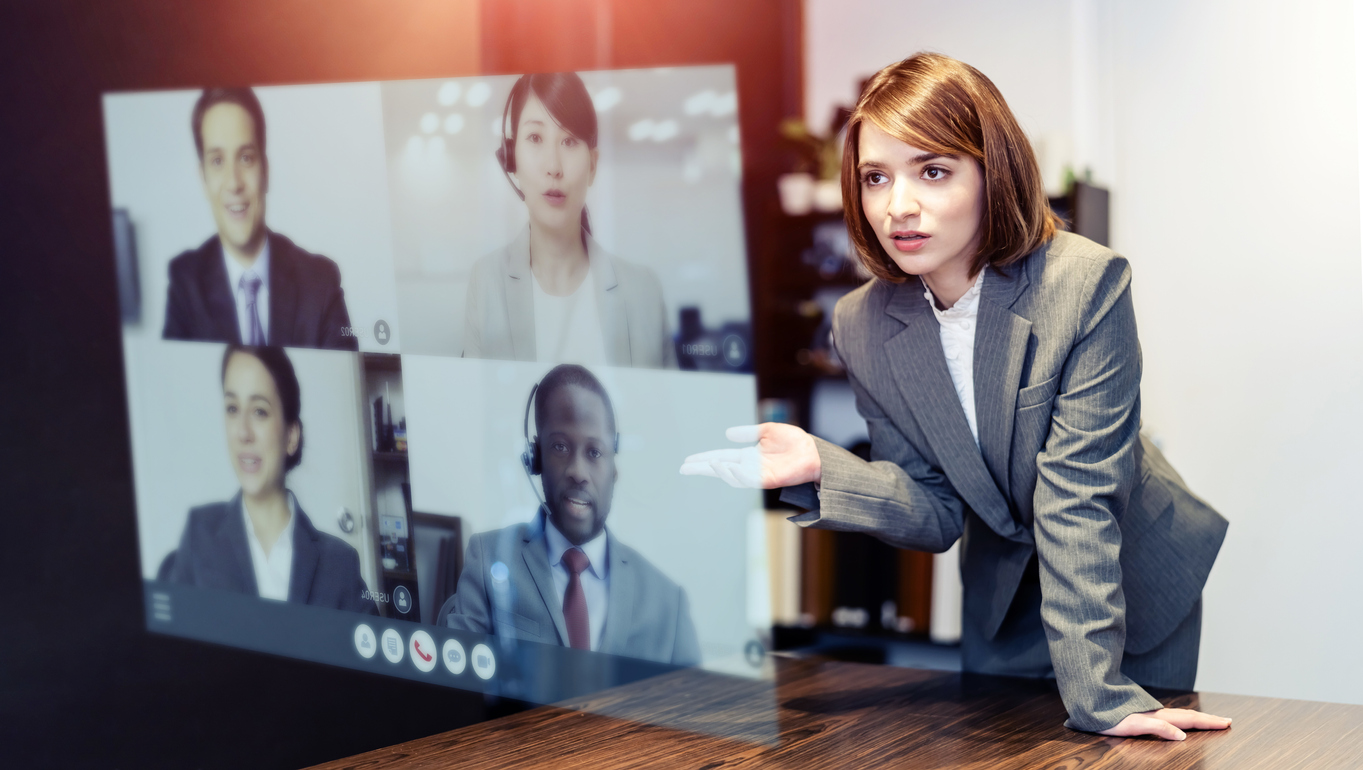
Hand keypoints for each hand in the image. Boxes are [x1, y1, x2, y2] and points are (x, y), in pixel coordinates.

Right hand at [678, 424, 820, 488]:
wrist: (814, 452)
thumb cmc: (795, 442)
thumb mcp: (767, 431)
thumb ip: (748, 433)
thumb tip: (727, 434)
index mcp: (748, 455)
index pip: (721, 456)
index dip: (704, 458)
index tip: (688, 460)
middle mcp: (749, 466)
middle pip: (720, 468)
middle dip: (702, 469)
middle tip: (683, 469)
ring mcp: (757, 474)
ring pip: (731, 476)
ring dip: (717, 471)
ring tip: (708, 464)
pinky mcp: (766, 479)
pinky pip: (746, 479)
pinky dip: (734, 474)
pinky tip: (725, 466)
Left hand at [1099, 708, 1231, 740]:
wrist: (1090, 703)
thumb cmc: (1110, 717)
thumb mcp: (1134, 726)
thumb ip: (1158, 728)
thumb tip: (1182, 736)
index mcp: (1159, 717)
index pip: (1190, 719)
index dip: (1209, 722)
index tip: (1227, 722)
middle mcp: (1157, 713)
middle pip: (1188, 716)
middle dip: (1208, 719)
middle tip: (1227, 721)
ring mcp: (1150, 713)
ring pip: (1180, 715)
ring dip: (1197, 718)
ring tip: (1209, 721)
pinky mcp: (1142, 715)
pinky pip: (1169, 717)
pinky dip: (1181, 719)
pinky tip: (1179, 722)